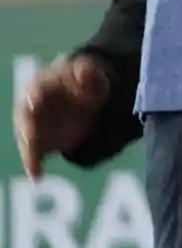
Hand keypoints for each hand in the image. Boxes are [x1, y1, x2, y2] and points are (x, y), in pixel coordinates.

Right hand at [13, 52, 108, 176]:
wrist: (86, 98)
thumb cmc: (85, 83)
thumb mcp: (92, 75)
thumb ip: (87, 72)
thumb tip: (85, 70)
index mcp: (39, 85)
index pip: (34, 90)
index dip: (36, 95)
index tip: (35, 100)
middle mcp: (29, 107)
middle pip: (24, 119)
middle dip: (27, 129)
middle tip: (30, 141)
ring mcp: (31, 126)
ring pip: (26, 139)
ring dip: (29, 152)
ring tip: (34, 168)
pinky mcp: (37, 142)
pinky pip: (32, 154)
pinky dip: (33, 165)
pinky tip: (37, 177)